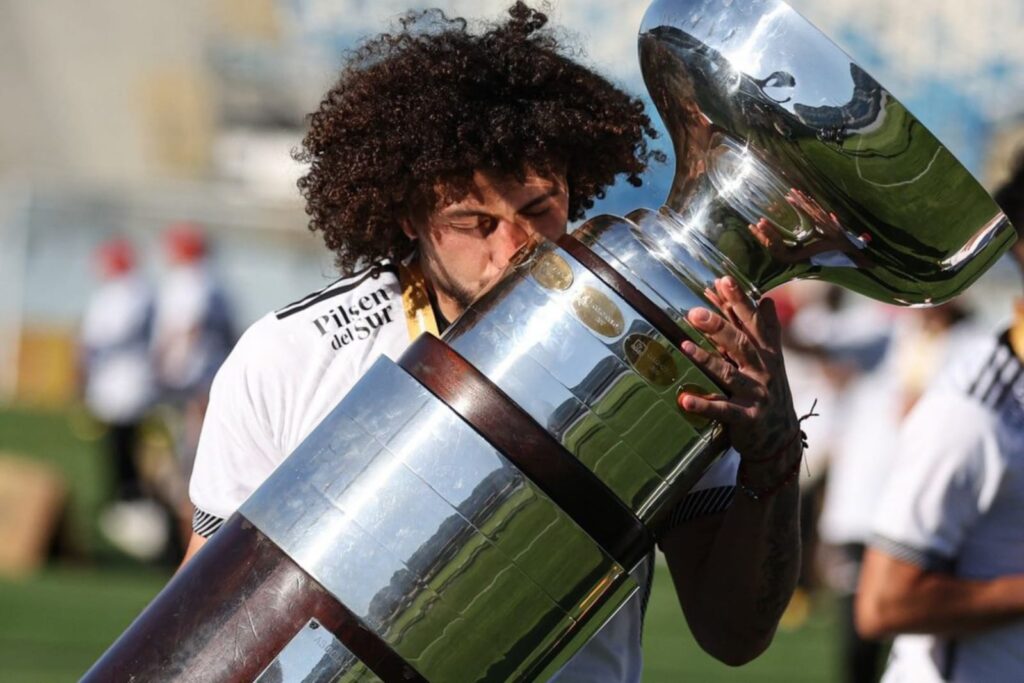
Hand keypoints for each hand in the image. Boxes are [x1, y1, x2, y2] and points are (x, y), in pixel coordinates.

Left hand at [678, 277, 799, 477]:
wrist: (780, 438)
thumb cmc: (769, 392)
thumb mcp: (771, 360)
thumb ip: (763, 330)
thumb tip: (766, 299)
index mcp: (766, 354)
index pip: (751, 322)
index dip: (738, 301)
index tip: (723, 280)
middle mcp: (763, 371)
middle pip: (740, 344)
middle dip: (719, 326)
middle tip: (694, 312)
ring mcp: (755, 394)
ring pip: (729, 374)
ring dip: (706, 360)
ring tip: (684, 346)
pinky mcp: (746, 418)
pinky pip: (723, 411)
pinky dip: (703, 405)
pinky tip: (684, 399)